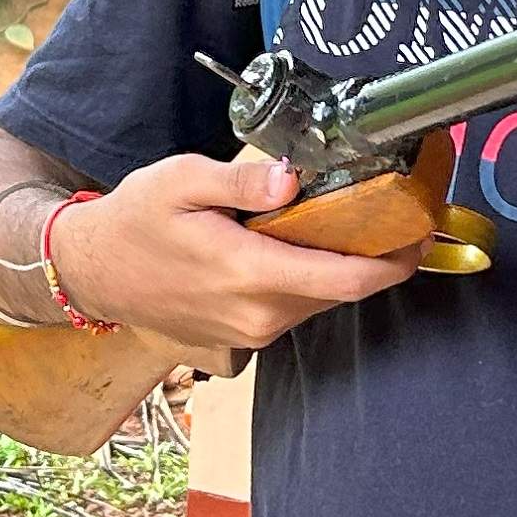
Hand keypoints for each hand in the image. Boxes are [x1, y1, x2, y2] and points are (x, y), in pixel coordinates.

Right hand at [58, 146, 424, 355]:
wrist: (93, 272)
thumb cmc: (135, 221)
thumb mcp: (181, 180)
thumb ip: (242, 179)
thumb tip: (290, 179)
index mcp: (249, 274)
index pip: (347, 279)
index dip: (396, 260)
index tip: (424, 232)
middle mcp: (258, 315)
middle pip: (344, 291)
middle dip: (378, 257)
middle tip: (400, 214)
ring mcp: (251, 333)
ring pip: (321, 301)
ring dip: (343, 268)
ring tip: (355, 224)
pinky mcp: (244, 338)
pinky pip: (295, 309)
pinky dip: (312, 280)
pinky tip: (303, 247)